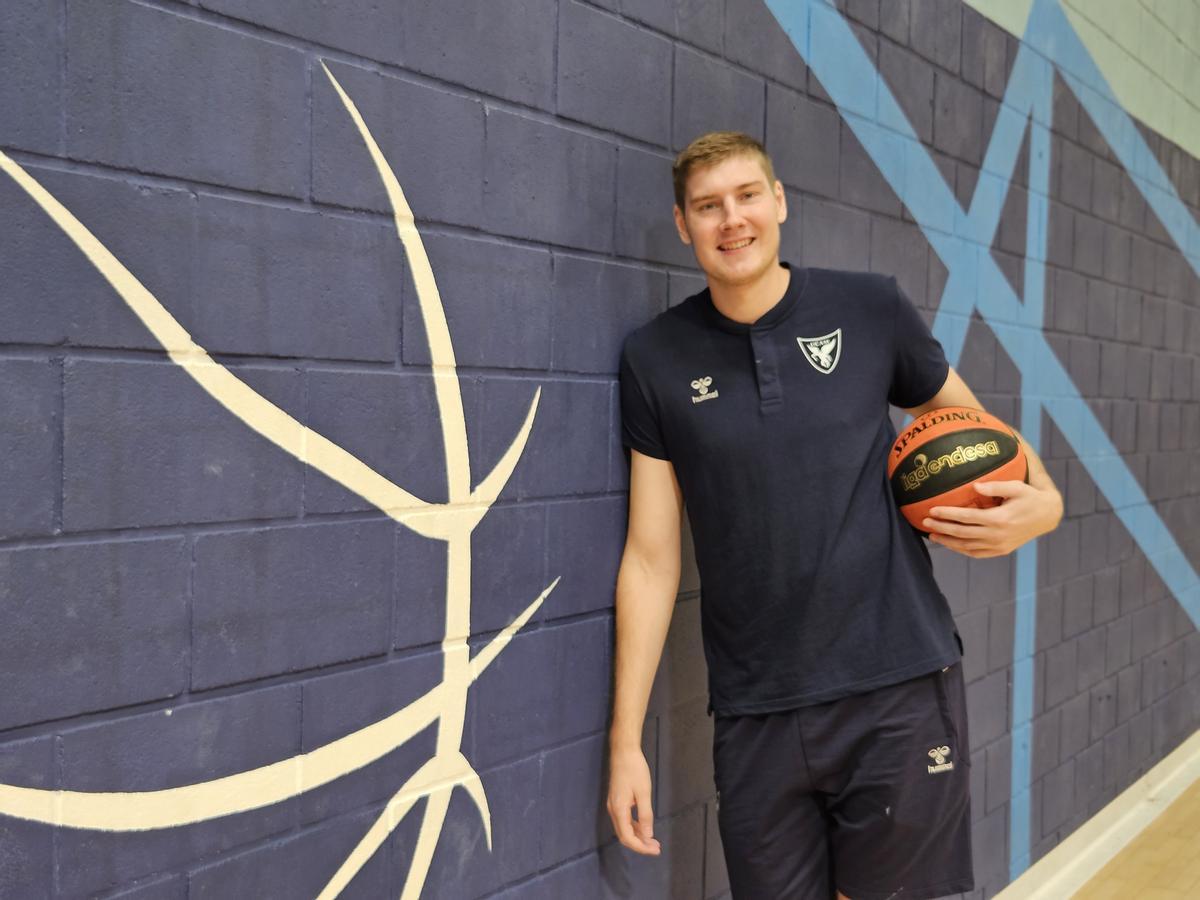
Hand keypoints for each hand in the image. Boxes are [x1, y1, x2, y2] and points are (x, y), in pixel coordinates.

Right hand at [606, 746, 660, 855]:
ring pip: (624, 829)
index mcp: (619, 809)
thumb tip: (648, 836)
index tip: (654, 850)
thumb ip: (645, 815)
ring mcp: (613, 805)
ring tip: (653, 841)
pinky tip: (645, 827)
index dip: (641, 847)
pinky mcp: (616, 800)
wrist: (624, 752)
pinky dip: (634, 827)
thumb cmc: (635, 769)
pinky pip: (624, 820)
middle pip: (624, 836)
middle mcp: (613, 810)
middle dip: (640, 844)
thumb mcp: (644, 792)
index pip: (627, 837)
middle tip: (656, 848)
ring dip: (638, 836)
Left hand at [923, 479, 1062, 557]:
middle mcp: (998, 535)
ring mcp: (999, 545)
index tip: (931, 510)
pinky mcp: (1001, 551)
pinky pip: (977, 553)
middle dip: (942, 528)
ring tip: (931, 534)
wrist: (1048, 515)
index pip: (967, 517)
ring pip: (967, 547)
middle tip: (924, 522)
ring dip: (948, 542)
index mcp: (1000, 519)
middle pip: (962, 533)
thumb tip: (974, 486)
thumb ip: (995, 486)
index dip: (948, 514)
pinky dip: (961, 550)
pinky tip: (950, 544)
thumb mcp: (1016, 487)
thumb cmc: (1030, 496)